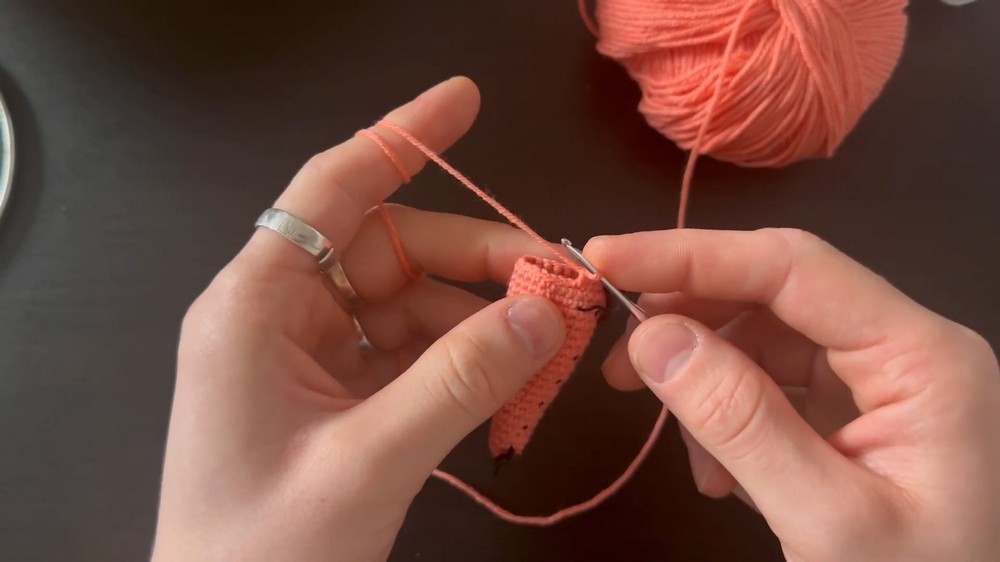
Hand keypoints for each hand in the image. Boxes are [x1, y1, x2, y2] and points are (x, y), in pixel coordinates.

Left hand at [151, 77, 565, 560]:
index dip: (401, 137)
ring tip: (548, 348)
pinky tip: (508, 380)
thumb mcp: (367, 462)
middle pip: (392, 250)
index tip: (465, 102)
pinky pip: (409, 352)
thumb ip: (457, 380)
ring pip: (411, 303)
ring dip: (481, 321)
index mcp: (255, 305)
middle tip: (560, 284)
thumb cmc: (264, 550)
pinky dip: (461, 361)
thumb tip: (544, 310)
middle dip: (478, 262)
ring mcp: (308, 355)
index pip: (333, 188)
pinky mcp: (335, 393)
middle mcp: (279, 314)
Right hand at [590, 229, 999, 559]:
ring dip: (707, 385)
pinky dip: (730, 420)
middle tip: (617, 360)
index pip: (793, 267)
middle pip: (775, 294)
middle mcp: (906, 348)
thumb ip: (740, 423)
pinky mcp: (859, 412)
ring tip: (691, 454)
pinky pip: (775, 386)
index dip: (692, 255)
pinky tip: (721, 473)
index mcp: (922, 356)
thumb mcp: (827, 518)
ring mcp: (882, 381)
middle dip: (689, 321)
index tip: (608, 259)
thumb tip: (654, 339)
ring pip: (765, 340)